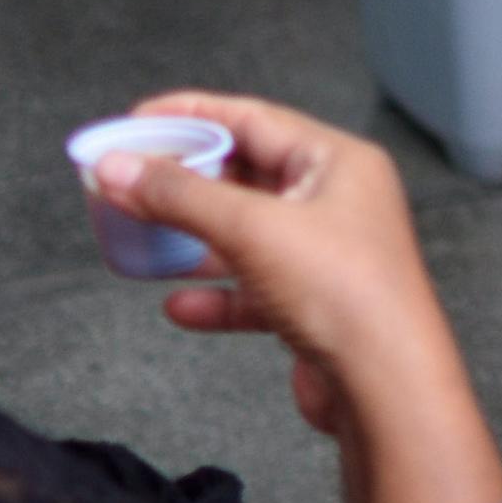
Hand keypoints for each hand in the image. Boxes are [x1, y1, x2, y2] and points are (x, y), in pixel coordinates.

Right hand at [100, 92, 459, 442]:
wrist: (384, 386)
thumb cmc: (345, 292)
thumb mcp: (251, 229)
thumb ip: (179, 196)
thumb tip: (116, 167)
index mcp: (337, 162)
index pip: (254, 119)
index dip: (191, 116)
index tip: (137, 121)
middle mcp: (336, 201)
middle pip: (246, 176)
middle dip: (187, 181)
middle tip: (130, 181)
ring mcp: (325, 255)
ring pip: (245, 235)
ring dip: (194, 239)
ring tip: (144, 238)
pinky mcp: (313, 306)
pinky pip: (252, 290)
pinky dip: (215, 295)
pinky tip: (179, 305)